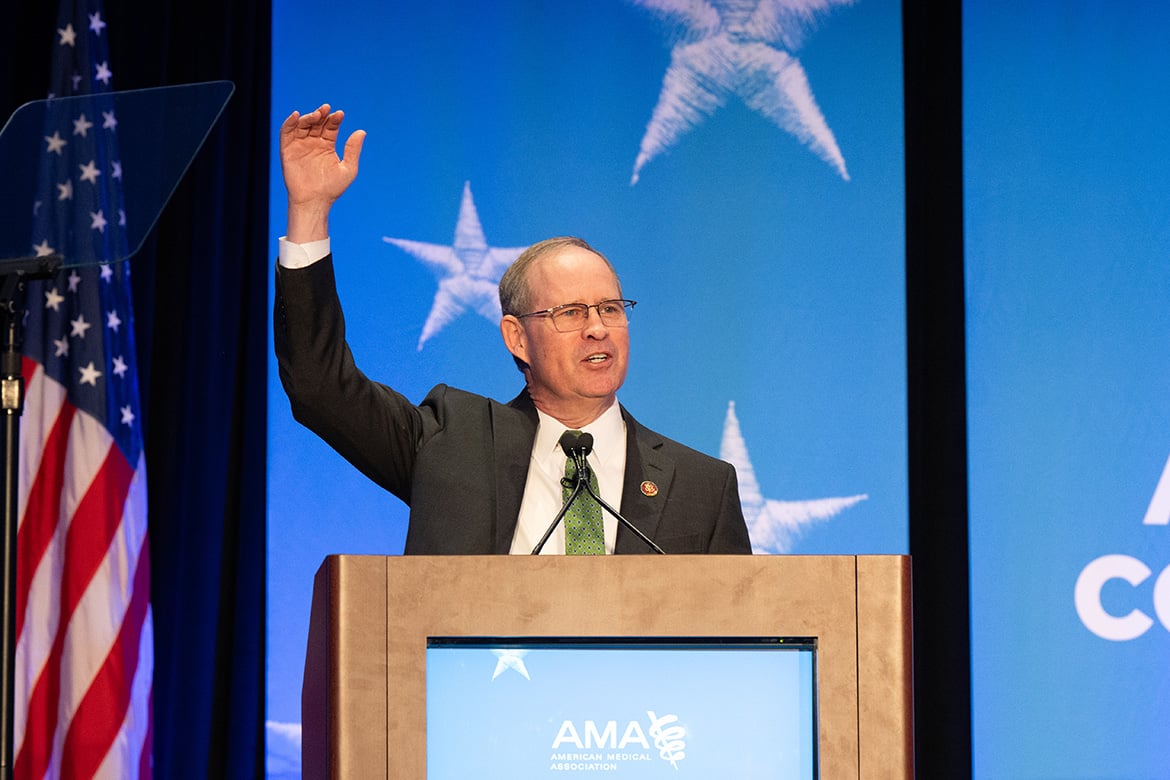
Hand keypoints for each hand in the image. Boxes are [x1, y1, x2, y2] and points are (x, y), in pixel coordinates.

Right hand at [280, 104, 365, 242]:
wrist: (314, 201)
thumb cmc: (332, 189)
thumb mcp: (348, 169)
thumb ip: (353, 150)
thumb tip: (362, 131)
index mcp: (327, 146)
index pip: (330, 127)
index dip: (334, 119)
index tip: (340, 114)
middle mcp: (313, 143)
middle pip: (316, 123)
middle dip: (321, 114)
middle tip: (327, 109)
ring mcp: (300, 146)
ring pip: (302, 125)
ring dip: (308, 117)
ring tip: (317, 114)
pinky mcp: (287, 150)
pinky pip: (286, 133)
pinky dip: (289, 123)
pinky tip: (296, 115)